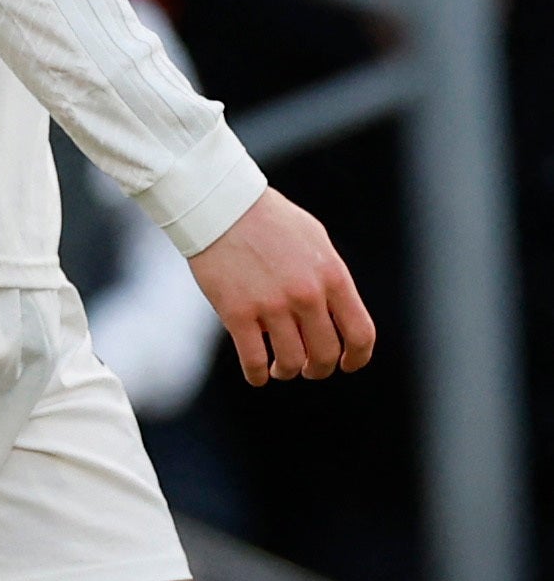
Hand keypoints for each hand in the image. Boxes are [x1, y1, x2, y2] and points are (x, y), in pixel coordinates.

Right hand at [188, 187, 375, 383]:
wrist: (219, 205)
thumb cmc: (267, 219)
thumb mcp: (315, 241)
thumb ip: (329, 277)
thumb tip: (336, 311)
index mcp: (331, 277)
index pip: (360, 334)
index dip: (357, 358)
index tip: (347, 364)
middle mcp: (306, 295)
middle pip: (325, 354)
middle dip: (319, 368)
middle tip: (308, 368)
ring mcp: (271, 305)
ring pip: (291, 362)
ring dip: (288, 371)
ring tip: (280, 368)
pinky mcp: (237, 312)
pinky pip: (254, 360)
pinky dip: (257, 375)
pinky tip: (257, 374)